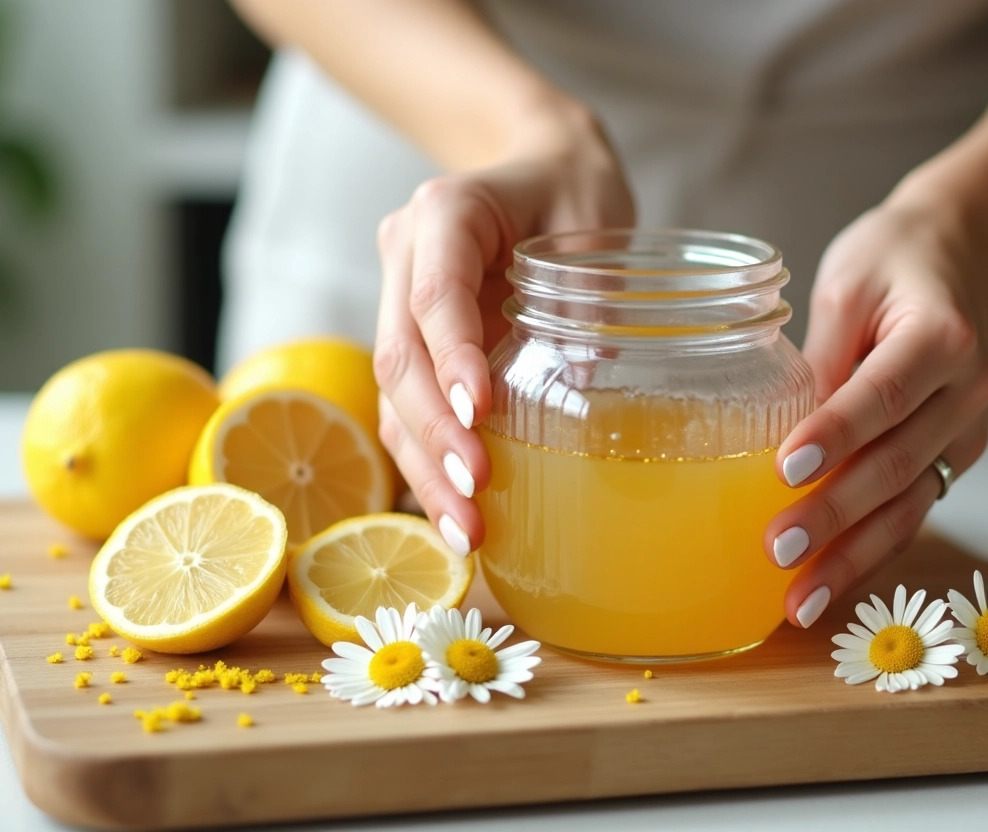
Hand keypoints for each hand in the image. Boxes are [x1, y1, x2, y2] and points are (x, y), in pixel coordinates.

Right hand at [374, 112, 633, 554]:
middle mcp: (406, 255)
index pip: (436, 295)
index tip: (478, 413)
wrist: (537, 165)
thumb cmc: (572, 186)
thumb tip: (577, 382)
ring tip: (464, 529)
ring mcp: (399, 299)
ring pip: (392, 392)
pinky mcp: (413, 338)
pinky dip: (429, 456)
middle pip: (400, 355)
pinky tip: (457, 506)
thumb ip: (583, 293)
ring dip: (424, 463)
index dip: (452, 357)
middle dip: (434, 433)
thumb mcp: (594, 219)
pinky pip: (408, 404)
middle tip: (475, 494)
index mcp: (446, 211)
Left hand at [766, 193, 987, 627]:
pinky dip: (872, 553)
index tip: (787, 470)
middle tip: (778, 550)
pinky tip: (831, 587)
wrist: (965, 251)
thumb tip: (773, 431)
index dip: (835, 436)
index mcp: (941, 337)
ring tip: (800, 602)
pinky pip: (913, 510)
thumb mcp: (847, 284)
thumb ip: (818, 357)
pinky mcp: (954, 454)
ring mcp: (967, 430)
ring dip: (854, 559)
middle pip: (896, 464)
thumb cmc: (896, 258)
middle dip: (835, 516)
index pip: (880, 396)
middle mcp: (967, 391)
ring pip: (909, 506)